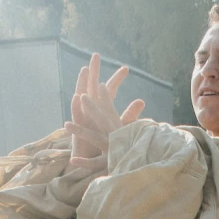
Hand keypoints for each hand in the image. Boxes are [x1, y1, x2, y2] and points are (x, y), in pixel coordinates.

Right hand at [64, 53, 144, 170]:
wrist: (94, 164)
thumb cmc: (107, 146)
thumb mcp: (120, 129)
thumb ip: (129, 115)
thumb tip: (142, 100)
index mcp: (102, 110)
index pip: (110, 91)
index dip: (117, 80)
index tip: (126, 68)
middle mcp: (91, 111)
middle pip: (92, 88)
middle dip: (95, 72)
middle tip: (97, 55)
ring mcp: (83, 118)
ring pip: (81, 98)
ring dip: (82, 84)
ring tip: (85, 70)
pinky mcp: (78, 129)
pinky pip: (76, 117)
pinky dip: (76, 107)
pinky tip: (77, 97)